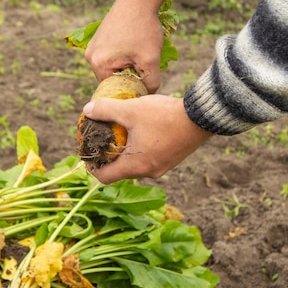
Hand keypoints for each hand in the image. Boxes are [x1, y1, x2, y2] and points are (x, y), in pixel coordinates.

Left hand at [81, 95, 211, 183]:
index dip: (92, 168)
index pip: (105, 177)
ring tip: (121, 134)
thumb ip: (106, 110)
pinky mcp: (173, 159)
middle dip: (109, 158)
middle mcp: (149, 172)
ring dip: (126, 153)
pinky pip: (150, 159)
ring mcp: (163, 167)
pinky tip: (141, 131)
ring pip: (137, 165)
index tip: (88, 155)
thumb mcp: (130, 110)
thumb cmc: (163, 115)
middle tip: (102, 141)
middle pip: (121, 171)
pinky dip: (141, 149)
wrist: (201, 117)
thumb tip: (87, 110)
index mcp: (135, 166)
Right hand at [85, 0, 175, 92]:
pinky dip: (124, 55)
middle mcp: (90, 56)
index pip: (113, 89)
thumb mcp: (151, 60)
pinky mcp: (99, 38)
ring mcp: (93, 46)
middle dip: (128, 77)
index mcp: (98, 64)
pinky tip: (136, 46)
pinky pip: (111, 56)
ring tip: (141, 54)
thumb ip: (150, 83)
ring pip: (113, 67)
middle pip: (112, 79)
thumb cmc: (143, 28)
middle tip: (146, 68)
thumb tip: (147, 95)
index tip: (145, 83)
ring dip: (127, 65)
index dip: (130, 89)